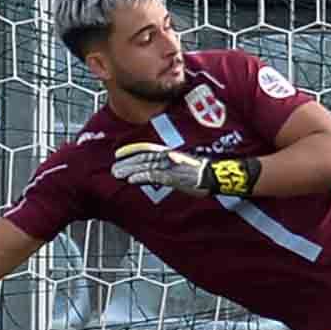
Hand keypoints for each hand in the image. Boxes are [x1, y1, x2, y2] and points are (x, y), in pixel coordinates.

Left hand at [113, 143, 247, 201]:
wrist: (216, 176)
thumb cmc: (204, 172)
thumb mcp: (185, 164)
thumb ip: (172, 164)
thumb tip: (162, 169)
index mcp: (171, 153)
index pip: (147, 149)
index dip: (132, 150)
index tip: (119, 152)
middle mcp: (168, 157)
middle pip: (143, 158)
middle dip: (127, 162)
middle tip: (114, 167)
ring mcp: (170, 166)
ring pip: (145, 166)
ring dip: (129, 170)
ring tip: (117, 173)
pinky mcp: (173, 177)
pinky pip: (154, 176)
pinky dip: (141, 177)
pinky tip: (132, 180)